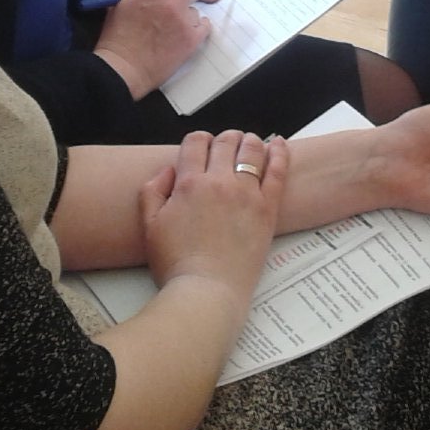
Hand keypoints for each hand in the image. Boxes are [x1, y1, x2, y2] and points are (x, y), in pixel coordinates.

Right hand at [93, 0, 212, 98]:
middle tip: (178, 4)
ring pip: (196, 10)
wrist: (122, 68)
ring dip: (187, 16)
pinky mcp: (191, 40)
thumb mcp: (121, 0)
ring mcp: (184, 21)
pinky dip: (196, 29)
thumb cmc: (117, 36)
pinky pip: (204, 27)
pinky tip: (182, 34)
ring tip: (171, 28)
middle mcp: (171, 2)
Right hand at [140, 131, 287, 296]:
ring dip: (249, 141)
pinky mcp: (267, 208)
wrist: (206, 290)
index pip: (196, 142)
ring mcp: (247, 193)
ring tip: (249, 144)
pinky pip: (278, 171)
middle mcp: (219, 182)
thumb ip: (152, 191)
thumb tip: (169, 170)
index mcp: (189, 183)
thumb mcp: (150, 226)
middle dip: (224, 139)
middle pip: (225, 142)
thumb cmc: (176, 263)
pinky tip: (279, 144)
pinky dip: (280, 153)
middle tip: (225, 147)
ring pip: (252, 150)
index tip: (201, 148)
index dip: (197, 140)